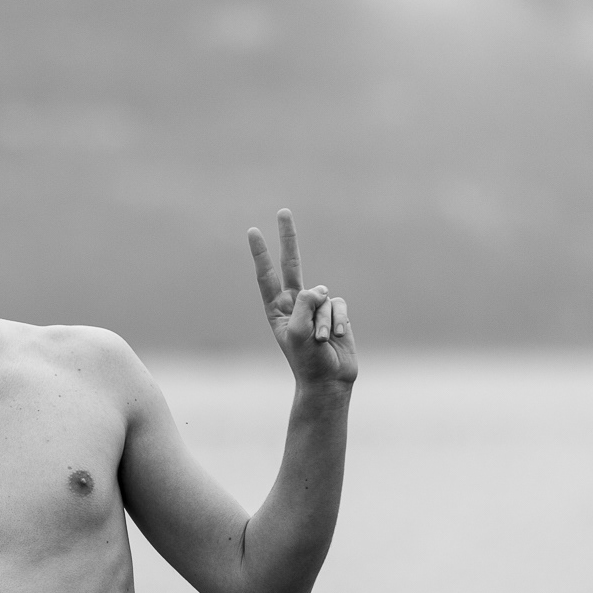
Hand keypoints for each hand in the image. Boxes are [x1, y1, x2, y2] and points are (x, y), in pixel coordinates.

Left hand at [248, 209, 356, 388]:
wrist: (328, 381)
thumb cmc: (307, 360)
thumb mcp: (298, 332)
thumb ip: (303, 304)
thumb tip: (317, 288)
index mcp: (277, 309)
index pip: (266, 275)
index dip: (261, 253)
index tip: (253, 231)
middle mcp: (295, 303)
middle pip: (292, 263)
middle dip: (288, 238)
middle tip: (282, 211)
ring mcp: (315, 307)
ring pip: (323, 297)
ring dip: (324, 321)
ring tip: (321, 342)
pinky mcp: (335, 313)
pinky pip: (339, 306)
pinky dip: (339, 322)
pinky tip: (335, 338)